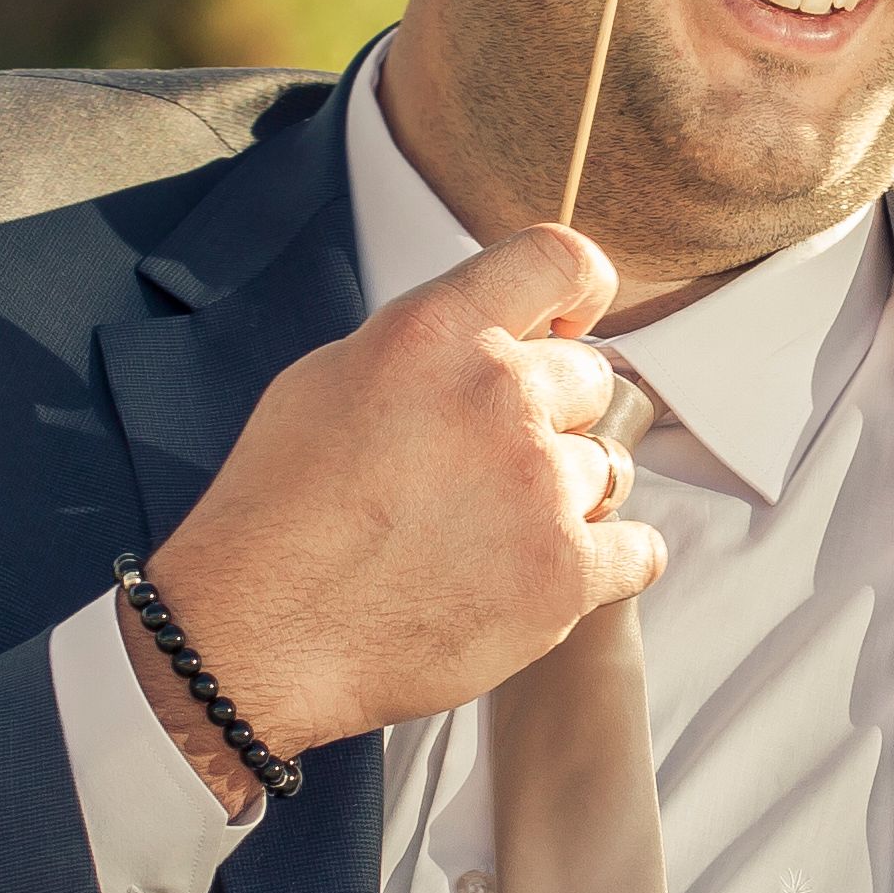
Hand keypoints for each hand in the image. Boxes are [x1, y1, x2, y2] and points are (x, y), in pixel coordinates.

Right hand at [131, 224, 667, 776]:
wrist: (256, 634)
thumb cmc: (277, 510)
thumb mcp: (328, 379)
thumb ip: (427, 346)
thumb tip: (491, 336)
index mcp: (437, 332)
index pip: (558, 258)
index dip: (581, 287)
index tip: (573, 320)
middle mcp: (500, 395)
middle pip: (590, 378)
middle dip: (550, 416)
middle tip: (487, 468)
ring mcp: (540, 486)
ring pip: (607, 468)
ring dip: (564, 495)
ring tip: (491, 532)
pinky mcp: (564, 574)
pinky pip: (637, 549)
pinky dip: (603, 563)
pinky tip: (541, 574)